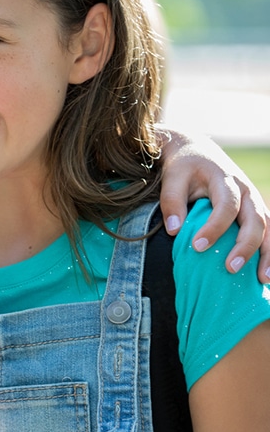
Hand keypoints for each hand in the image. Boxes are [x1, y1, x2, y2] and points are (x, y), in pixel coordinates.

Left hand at [159, 127, 269, 280]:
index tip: (198, 247)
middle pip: (256, 219)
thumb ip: (172, 202)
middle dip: (246, 245)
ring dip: (268, 253)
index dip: (214, 227)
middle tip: (231, 268)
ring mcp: (254, 201)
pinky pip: (269, 231)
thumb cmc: (184, 166)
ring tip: (262, 279)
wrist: (197, 151)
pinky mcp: (256, 210)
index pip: (226, 206)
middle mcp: (246, 190)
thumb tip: (175, 231)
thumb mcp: (174, 177)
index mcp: (225, 180)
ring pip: (269, 227)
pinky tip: (266, 273)